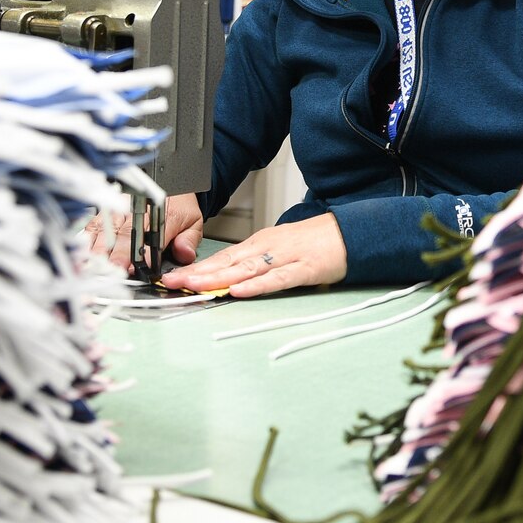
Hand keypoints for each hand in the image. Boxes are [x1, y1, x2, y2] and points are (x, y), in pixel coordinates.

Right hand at [79, 193, 204, 273]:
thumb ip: (189, 239)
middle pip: (125, 233)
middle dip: (116, 254)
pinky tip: (81, 250)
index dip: (142, 253)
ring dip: (99, 248)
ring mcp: (122, 208)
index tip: (133, 267)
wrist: (172, 184)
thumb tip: (184, 253)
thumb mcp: (193, 221)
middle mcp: (140, 211)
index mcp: (164, 214)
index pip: (153, 236)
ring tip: (92, 265)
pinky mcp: (109, 209)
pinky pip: (96, 222)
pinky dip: (88, 236)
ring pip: (108, 228)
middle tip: (109, 271)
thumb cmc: (179, 207)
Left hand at [157, 213, 346, 298]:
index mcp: (260, 243)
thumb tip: (228, 278)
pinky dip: (257, 285)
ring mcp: (286, 257)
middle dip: (198, 273)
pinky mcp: (305, 269)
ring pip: (246, 269)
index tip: (173, 277)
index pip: (222, 257)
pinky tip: (239, 290)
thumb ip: (255, 263)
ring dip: (218, 278)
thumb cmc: (314, 242)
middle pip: (227, 261)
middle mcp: (267, 247)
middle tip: (172, 282)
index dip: (196, 267)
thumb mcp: (279, 249)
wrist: (350, 232)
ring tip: (194, 286)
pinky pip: (278, 278)